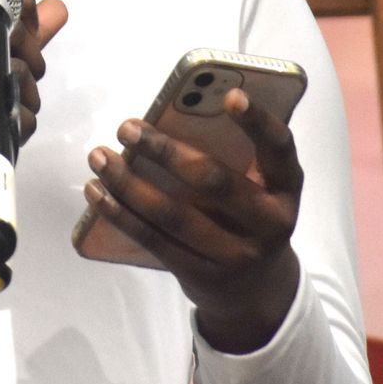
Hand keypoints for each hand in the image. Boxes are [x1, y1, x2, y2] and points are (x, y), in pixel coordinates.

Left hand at [83, 89, 302, 352]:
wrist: (255, 288)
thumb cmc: (247, 213)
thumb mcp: (258, 185)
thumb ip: (231, 154)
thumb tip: (168, 116)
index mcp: (285, 186)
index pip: (278, 148)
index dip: (258, 121)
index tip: (230, 95)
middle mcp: (268, 222)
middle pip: (213, 182)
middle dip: (164, 151)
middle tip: (126, 128)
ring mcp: (236, 254)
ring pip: (174, 215)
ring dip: (129, 184)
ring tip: (99, 157)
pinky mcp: (202, 275)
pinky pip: (155, 241)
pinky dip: (121, 215)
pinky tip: (97, 193)